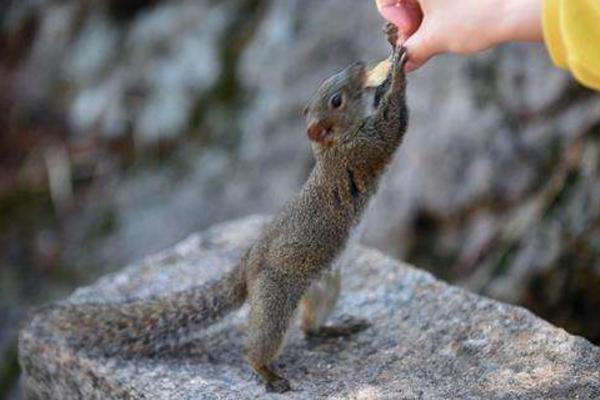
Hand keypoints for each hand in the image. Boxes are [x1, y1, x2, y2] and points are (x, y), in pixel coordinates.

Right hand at [375, 0, 543, 70]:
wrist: (519, 7)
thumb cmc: (473, 17)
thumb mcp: (434, 39)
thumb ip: (411, 51)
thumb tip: (404, 63)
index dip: (392, 19)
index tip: (409, 34)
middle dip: (411, 18)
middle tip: (420, 41)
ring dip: (426, 15)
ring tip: (438, 35)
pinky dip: (443, 8)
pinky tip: (452, 23)